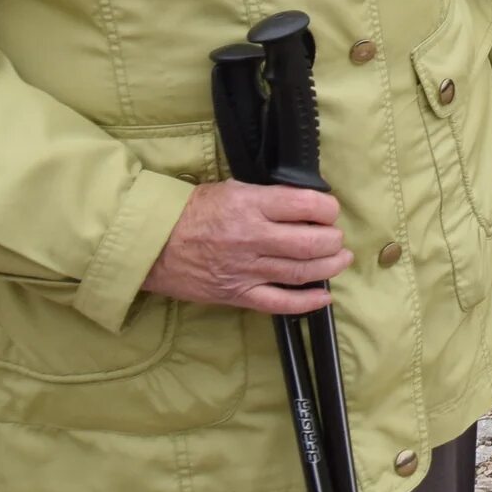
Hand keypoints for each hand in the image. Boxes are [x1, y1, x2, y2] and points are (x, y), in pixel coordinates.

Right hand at [143, 180, 351, 316]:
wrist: (152, 245)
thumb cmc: (192, 212)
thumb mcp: (232, 189)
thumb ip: (268, 197)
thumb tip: (305, 204)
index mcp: (250, 205)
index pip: (307, 204)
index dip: (328, 208)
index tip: (329, 210)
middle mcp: (252, 237)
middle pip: (311, 242)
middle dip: (333, 240)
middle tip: (336, 237)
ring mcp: (246, 269)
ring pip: (301, 271)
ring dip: (329, 267)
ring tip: (340, 259)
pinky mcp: (237, 295)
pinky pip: (280, 303)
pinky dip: (306, 302)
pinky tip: (323, 297)